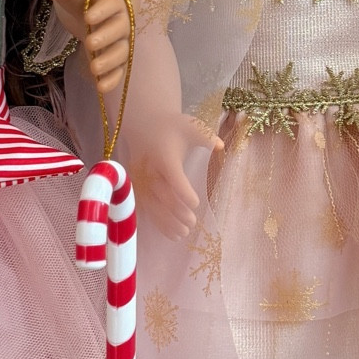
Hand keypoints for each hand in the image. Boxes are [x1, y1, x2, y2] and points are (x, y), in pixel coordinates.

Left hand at [44, 0, 129, 101]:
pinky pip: (119, 70)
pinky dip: (112, 79)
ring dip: (109, 61)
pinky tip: (100, 88)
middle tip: (89, 43)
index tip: (87, 17)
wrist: (97, 9)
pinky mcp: (117, 59)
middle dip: (105, 37)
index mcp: (113, 1)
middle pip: (119, 30)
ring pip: (121, 52)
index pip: (110, 5)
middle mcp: (122, 22)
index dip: (101, 11)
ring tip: (94, 69)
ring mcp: (121, 42)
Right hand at [130, 113, 222, 241]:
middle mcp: (149, 169)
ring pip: (152, 205)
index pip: (172, 175)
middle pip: (161, 194)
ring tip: (184, 233)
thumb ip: (206, 135)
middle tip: (192, 222)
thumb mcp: (190, 125)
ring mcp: (140, 180)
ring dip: (166, 221)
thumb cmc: (172, 127)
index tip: (196, 203)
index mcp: (164, 155)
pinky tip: (172, 235)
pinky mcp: (136, 188)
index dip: (182, 191)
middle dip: (176, 210)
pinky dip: (158, 223)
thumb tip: (221, 145)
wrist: (143, 124)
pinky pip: (146, 208)